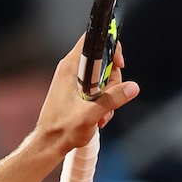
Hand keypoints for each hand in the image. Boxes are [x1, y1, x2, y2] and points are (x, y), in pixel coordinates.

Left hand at [34, 37, 138, 155]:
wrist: (50, 142)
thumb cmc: (62, 129)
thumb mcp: (91, 114)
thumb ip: (112, 99)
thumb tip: (132, 87)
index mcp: (71, 67)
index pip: (93, 39)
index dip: (111, 47)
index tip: (118, 65)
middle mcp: (72, 68)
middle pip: (104, 60)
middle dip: (113, 80)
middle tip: (109, 98)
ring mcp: (74, 79)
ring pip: (103, 76)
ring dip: (109, 95)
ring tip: (102, 114)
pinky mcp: (76, 90)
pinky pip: (97, 87)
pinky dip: (103, 101)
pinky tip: (99, 116)